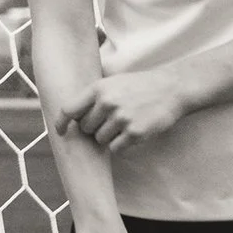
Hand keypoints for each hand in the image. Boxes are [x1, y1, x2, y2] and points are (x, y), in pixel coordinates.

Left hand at [55, 69, 191, 152]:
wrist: (171, 89)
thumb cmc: (138, 87)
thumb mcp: (112, 83)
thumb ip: (92, 97)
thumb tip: (71, 117)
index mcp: (98, 88)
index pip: (69, 109)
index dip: (61, 123)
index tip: (60, 132)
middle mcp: (107, 102)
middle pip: (85, 128)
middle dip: (94, 128)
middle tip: (110, 121)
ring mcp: (121, 118)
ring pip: (100, 139)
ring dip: (109, 137)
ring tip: (124, 124)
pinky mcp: (135, 132)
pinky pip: (116, 148)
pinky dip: (121, 145)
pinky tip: (131, 133)